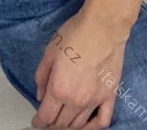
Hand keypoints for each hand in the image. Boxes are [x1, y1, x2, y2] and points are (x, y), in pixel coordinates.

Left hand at [32, 9, 127, 128]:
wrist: (103, 27)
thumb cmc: (75, 34)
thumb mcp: (49, 51)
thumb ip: (41, 76)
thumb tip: (40, 95)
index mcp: (58, 89)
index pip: (46, 117)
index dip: (38, 121)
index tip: (36, 121)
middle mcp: (76, 100)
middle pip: (61, 124)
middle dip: (52, 123)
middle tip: (49, 117)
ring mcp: (94, 101)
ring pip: (79, 125)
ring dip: (69, 126)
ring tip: (64, 120)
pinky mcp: (110, 96)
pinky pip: (102, 121)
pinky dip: (92, 127)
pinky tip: (86, 124)